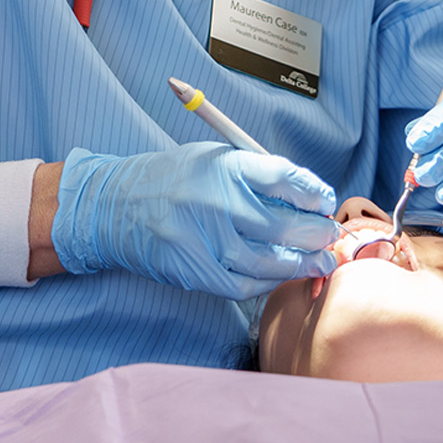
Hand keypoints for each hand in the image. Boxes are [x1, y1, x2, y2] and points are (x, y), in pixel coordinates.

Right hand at [51, 143, 338, 299]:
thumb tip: (306, 197)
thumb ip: (254, 175)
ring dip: (299, 264)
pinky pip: (241, 283)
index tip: (326, 200)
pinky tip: (280, 276)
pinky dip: (265, 282)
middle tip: (330, 236)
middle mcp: (213, 201)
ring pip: (266, 260)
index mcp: (222, 165)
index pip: (282, 176)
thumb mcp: (211, 159)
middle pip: (281, 223)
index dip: (312, 191)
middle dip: (315, 233)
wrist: (112, 205)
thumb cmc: (172, 180)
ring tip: (318, 263)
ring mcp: (201, 239)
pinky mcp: (192, 269)